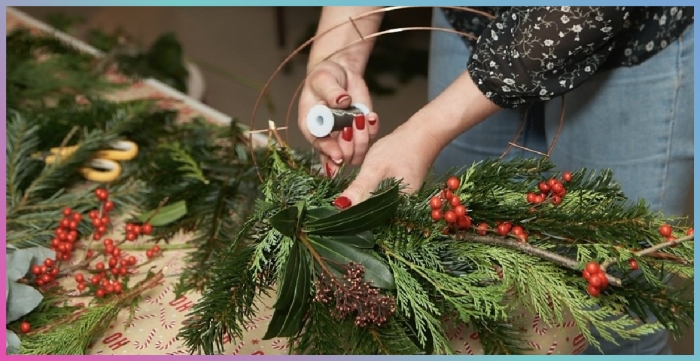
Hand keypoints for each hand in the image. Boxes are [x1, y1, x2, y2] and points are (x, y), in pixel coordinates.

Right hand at [297, 60, 379, 175]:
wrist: (341, 72)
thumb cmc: (325, 76)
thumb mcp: (323, 79)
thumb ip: (331, 91)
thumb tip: (342, 101)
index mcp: (312, 127)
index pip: (319, 145)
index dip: (328, 152)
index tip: (338, 155)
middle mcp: (328, 137)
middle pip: (340, 156)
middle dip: (348, 147)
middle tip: (351, 126)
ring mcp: (346, 135)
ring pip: (357, 153)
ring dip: (361, 140)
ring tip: (361, 117)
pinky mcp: (362, 130)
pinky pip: (370, 138)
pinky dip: (372, 130)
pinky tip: (370, 116)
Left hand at [330, 71, 502, 208]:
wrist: (422, 134)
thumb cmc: (401, 149)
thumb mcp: (375, 168)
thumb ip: (360, 189)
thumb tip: (340, 206)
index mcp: (396, 208)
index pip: (369, 222)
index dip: (350, 217)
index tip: (332, 212)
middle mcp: (400, 209)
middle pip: (370, 215)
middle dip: (354, 205)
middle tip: (339, 196)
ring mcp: (400, 201)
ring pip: (373, 205)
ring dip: (359, 197)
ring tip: (348, 190)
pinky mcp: (398, 192)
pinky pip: (379, 197)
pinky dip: (368, 190)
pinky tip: (360, 185)